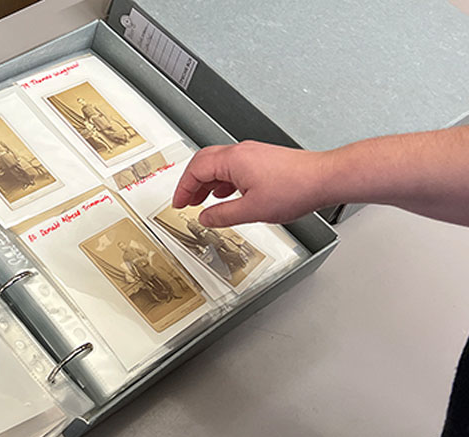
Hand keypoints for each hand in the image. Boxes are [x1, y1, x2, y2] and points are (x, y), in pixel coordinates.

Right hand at [173, 141, 330, 226]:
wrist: (324, 178)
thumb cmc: (295, 188)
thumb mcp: (251, 211)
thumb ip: (223, 216)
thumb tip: (205, 218)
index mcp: (233, 160)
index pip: (195, 170)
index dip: (183, 189)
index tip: (178, 202)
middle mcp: (241, 152)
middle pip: (204, 162)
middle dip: (191, 183)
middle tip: (185, 200)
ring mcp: (253, 154)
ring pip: (219, 164)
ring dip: (207, 182)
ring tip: (202, 200)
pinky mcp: (263, 159)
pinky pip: (234, 167)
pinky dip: (223, 181)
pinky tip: (227, 194)